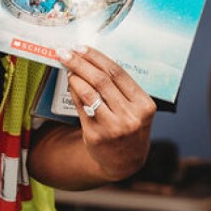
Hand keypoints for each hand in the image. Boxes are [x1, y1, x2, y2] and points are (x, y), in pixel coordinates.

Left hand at [60, 46, 155, 180]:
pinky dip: (74, 92)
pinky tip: (71, 83)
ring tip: (67, 66)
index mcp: (144, 105)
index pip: (118, 73)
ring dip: (75, 76)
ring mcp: (113, 127)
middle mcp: (130, 116)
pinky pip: (81, 107)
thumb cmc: (130, 128)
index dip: (97, 58)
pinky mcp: (96, 136)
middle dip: (81, 63)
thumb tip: (93, 60)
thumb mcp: (137, 109)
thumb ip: (122, 88)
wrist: (124, 162)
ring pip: (89, 92)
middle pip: (102, 80)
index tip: (82, 48)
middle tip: (66, 52)